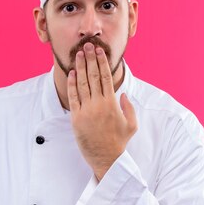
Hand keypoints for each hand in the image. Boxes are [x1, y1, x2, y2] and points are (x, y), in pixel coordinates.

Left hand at [67, 42, 137, 180]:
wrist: (106, 158)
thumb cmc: (119, 142)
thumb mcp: (132, 125)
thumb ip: (129, 108)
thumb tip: (123, 94)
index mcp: (112, 104)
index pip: (106, 77)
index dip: (102, 62)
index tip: (99, 51)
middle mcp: (99, 104)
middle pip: (93, 76)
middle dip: (90, 59)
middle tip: (87, 46)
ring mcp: (86, 111)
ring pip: (82, 84)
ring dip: (80, 67)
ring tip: (79, 55)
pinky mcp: (76, 118)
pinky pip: (72, 97)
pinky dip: (71, 84)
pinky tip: (71, 73)